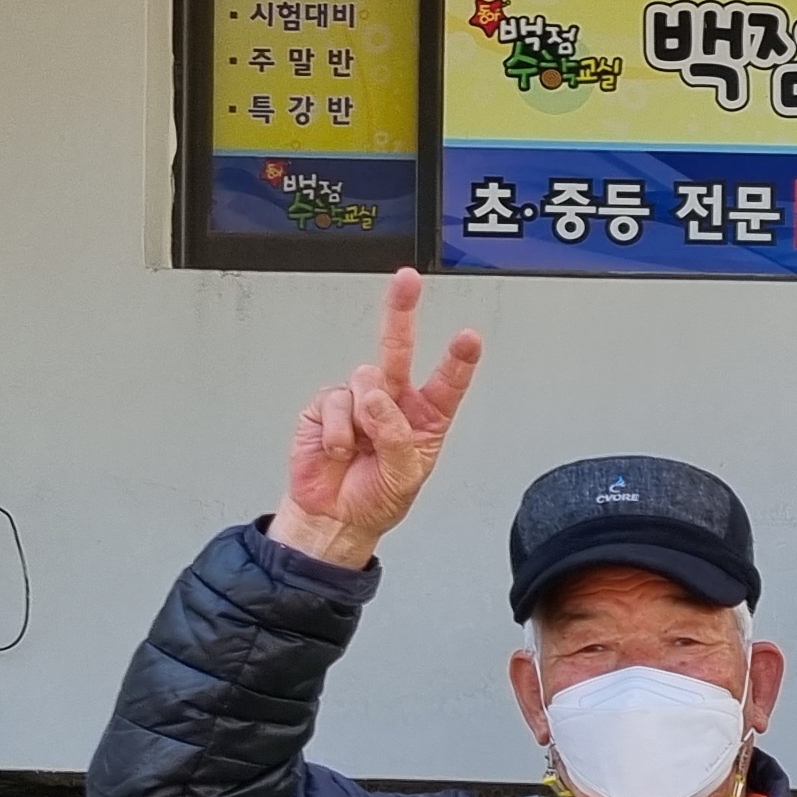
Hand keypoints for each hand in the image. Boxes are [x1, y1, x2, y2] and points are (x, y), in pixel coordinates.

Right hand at [268, 267, 482, 570]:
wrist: (334, 516)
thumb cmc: (377, 497)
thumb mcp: (404, 477)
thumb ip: (395, 436)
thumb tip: (374, 397)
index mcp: (425, 416)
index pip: (446, 382)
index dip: (457, 359)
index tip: (469, 337)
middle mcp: (393, 400)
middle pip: (399, 349)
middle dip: (401, 312)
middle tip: (407, 281)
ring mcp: (359, 398)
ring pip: (365, 380)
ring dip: (365, 417)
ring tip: (360, 448)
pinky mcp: (327, 405)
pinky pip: (336, 402)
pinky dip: (339, 432)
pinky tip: (340, 450)